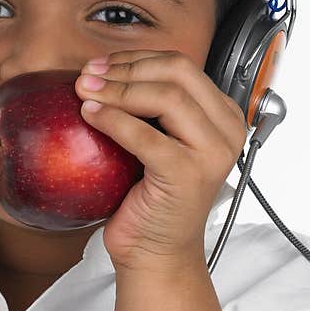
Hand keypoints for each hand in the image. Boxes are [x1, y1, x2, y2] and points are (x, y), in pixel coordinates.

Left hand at [74, 49, 247, 273]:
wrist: (156, 252)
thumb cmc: (151, 199)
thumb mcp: (157, 141)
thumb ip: (149, 108)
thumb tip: (102, 69)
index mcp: (222, 116)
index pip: (182, 66)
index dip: (137, 58)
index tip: (100, 65)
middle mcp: (226, 131)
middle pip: (177, 73)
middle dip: (126, 68)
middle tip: (88, 76)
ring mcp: (212, 154)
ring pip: (166, 97)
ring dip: (117, 89)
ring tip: (84, 92)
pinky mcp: (188, 174)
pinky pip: (145, 135)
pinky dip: (113, 120)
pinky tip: (89, 115)